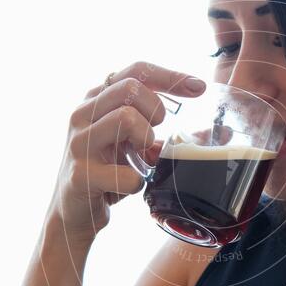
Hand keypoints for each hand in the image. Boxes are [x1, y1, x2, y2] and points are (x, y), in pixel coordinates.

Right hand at [47, 61, 205, 240]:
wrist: (73, 215)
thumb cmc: (107, 174)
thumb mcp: (133, 147)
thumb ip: (161, 134)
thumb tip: (213, 133)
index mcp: (96, 100)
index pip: (136, 71)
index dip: (171, 76)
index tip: (198, 87)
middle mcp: (83, 115)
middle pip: (130, 87)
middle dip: (156, 108)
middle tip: (156, 130)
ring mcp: (79, 144)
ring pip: (124, 118)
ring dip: (146, 137)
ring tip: (143, 153)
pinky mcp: (81, 176)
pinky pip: (124, 173)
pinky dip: (137, 181)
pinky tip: (132, 185)